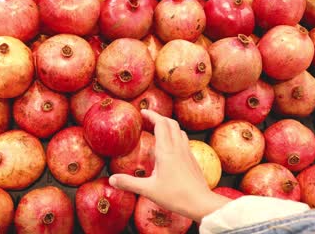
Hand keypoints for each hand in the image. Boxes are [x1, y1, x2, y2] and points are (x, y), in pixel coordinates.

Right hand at [109, 110, 229, 221]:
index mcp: (166, 150)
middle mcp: (178, 147)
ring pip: (179, 131)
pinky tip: (171, 147)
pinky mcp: (192, 159)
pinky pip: (184, 140)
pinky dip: (175, 136)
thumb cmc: (176, 196)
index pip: (160, 124)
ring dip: (169, 125)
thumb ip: (129, 183)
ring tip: (159, 129)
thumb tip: (112, 180)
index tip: (143, 112)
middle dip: (159, 117)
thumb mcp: (149, 190)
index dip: (152, 115)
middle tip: (148, 118)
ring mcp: (187, 152)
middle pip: (171, 123)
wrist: (201, 203)